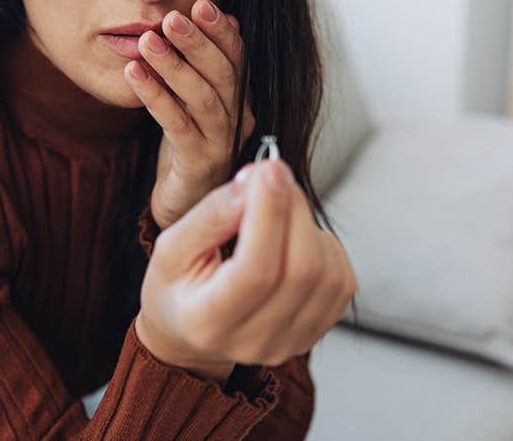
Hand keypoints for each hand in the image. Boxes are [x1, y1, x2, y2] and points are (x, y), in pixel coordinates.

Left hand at [123, 0, 255, 230]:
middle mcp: (238, 119)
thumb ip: (199, 66)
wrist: (186, 208)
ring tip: (147, 41)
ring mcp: (221, 143)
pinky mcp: (199, 164)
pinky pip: (177, 126)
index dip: (222, 30)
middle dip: (198, 42)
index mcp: (239, 99)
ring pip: (203, 98)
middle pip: (223, 74)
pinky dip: (156, 97)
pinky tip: (134, 75)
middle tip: (172, 17)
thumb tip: (208, 19)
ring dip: (175, 66)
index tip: (201, 3)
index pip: (238, 58)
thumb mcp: (193, 102)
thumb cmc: (188, 148)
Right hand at [135, 159, 357, 380]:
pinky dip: (325, 247)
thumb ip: (210, 215)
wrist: (191, 331)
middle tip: (272, 176)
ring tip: (276, 212)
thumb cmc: (179, 288)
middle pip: (301, 270)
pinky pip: (341, 281)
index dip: (269, 215)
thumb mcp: (171, 247)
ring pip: (327, 274)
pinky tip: (294, 239)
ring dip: (308, 225)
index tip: (268, 169)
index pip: (256, 271)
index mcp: (209, 322)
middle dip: (293, 209)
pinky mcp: (317, 331)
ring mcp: (290, 342)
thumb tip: (253, 183)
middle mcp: (255, 341)